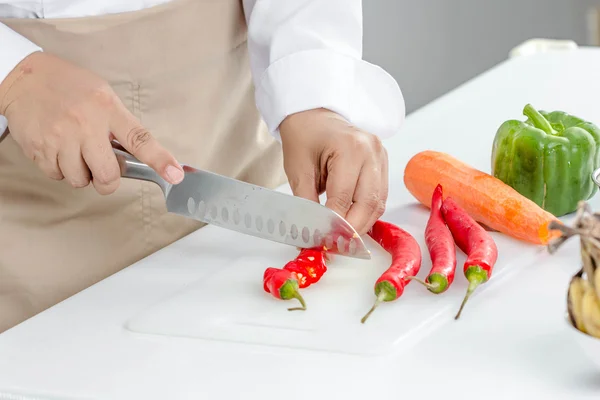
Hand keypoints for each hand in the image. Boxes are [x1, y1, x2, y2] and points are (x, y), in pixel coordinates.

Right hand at [0, 52, 183, 194]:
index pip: (139, 139)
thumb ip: (119, 124)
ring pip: (80, 180)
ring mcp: (61, 138)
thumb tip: (135, 156)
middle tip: (103, 170)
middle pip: (108, 175)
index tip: (175, 175)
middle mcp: (85, 125)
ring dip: (81, 173)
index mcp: (107, 108)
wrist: (24, 78)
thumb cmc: (69, 86)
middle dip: (108, 180)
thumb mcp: (102, 95)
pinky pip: (57, 176)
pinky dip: (60, 169)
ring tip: (75, 151)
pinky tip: (58, 149)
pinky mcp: (40, 149)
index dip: (160, 160)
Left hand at [279, 108, 387, 234]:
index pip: (343, 198)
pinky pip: (379, 197)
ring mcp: (381, 157)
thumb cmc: (304, 137)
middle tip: (334, 247)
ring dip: (361, 226)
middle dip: (351, 231)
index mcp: (350, 147)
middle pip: (367, 204)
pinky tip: (352, 224)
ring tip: (342, 240)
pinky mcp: (383, 164)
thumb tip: (313, 234)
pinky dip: (366, 214)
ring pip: (377, 204)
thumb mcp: (298, 170)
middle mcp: (372, 151)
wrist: (314, 115)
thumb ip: (306, 203)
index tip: (320, 242)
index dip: (333, 225)